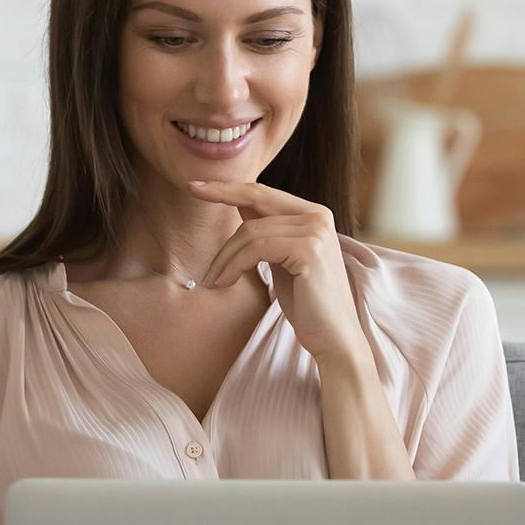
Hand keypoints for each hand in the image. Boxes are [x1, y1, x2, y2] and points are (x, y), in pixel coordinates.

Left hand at [191, 179, 369, 367]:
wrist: (334, 338)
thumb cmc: (307, 305)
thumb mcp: (282, 261)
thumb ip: (267, 233)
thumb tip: (240, 204)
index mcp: (314, 215)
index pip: (264, 192)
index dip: (228, 186)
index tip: (194, 186)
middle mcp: (318, 216)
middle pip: (255, 202)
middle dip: (219, 198)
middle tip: (190, 197)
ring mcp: (315, 231)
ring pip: (251, 231)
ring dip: (224, 257)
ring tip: (213, 280)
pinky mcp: (309, 249)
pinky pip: (256, 248)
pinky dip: (233, 266)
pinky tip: (224, 283)